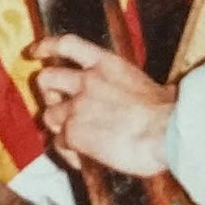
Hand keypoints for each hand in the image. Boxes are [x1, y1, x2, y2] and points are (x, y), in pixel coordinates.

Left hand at [30, 34, 174, 175]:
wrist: (167, 132)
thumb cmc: (170, 113)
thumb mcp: (153, 85)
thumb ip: (141, 89)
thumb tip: (165, 95)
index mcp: (107, 64)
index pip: (68, 44)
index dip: (47, 46)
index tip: (35, 52)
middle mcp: (87, 81)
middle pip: (47, 78)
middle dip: (47, 91)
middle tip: (55, 102)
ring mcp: (77, 106)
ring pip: (49, 114)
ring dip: (58, 125)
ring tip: (71, 137)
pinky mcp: (74, 133)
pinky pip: (60, 143)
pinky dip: (67, 152)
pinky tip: (80, 159)